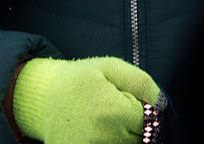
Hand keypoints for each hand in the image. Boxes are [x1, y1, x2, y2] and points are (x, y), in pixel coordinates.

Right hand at [11, 57, 159, 143]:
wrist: (42, 98)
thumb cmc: (79, 79)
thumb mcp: (110, 67)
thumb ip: (141, 82)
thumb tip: (161, 104)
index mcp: (111, 111)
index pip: (148, 120)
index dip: (140, 109)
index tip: (125, 101)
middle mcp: (102, 137)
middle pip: (138, 138)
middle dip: (132, 125)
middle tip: (113, 110)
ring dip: (121, 136)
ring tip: (103, 121)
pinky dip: (108, 141)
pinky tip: (96, 132)